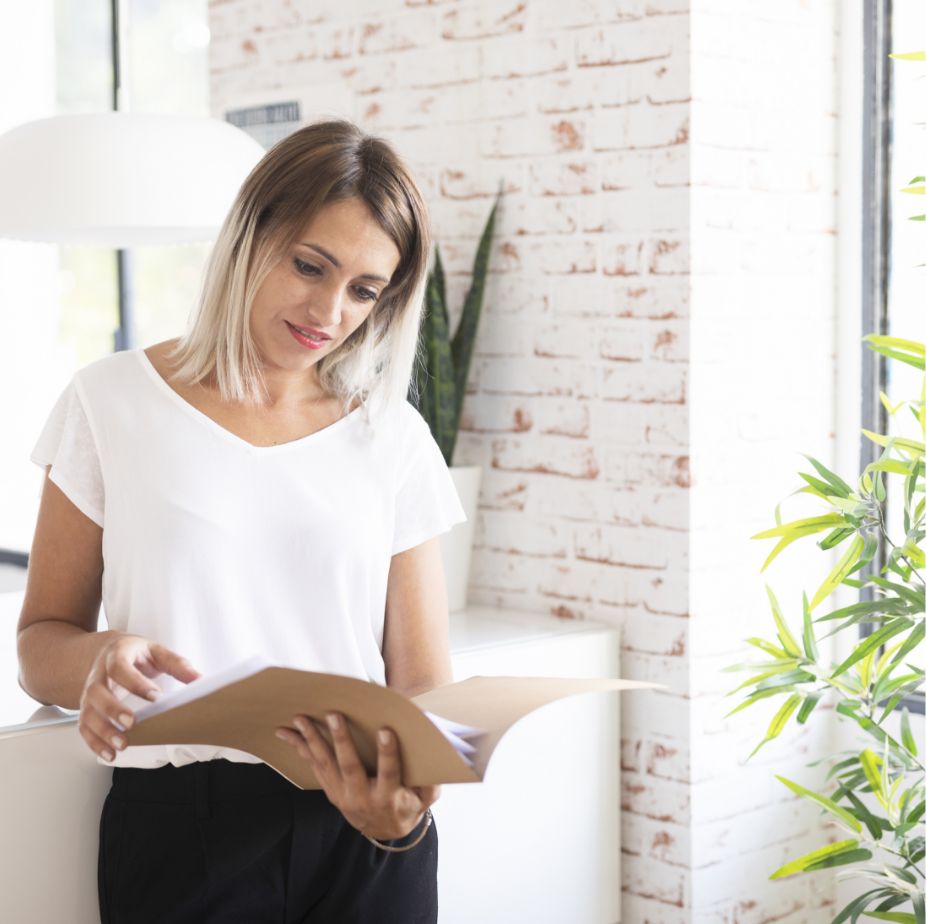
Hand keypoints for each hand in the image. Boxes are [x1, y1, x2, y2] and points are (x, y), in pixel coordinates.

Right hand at [78, 634, 199, 761]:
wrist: (105, 651)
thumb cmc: (134, 653)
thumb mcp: (156, 651)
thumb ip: (177, 664)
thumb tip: (200, 679)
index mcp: (116, 655)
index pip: (120, 667)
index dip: (136, 683)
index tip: (155, 697)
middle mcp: (98, 674)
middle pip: (97, 692)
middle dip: (113, 709)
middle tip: (132, 724)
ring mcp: (89, 693)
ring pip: (88, 713)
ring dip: (103, 732)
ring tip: (122, 745)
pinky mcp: (87, 709)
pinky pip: (84, 728)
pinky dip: (94, 743)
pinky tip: (110, 755)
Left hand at [275, 712, 440, 840]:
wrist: (385, 830)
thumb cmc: (408, 804)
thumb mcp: (425, 798)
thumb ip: (430, 782)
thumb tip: (436, 756)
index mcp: (389, 798)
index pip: (389, 773)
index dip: (388, 753)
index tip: (386, 731)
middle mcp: (362, 798)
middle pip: (350, 767)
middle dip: (341, 740)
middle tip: (334, 715)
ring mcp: (343, 796)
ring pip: (326, 765)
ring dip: (313, 740)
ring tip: (301, 719)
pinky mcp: (331, 791)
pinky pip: (315, 768)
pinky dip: (301, 749)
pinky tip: (290, 734)